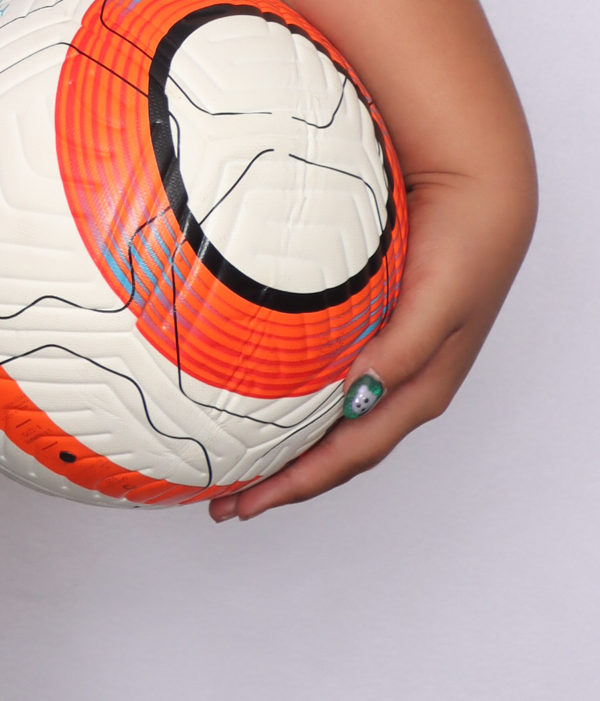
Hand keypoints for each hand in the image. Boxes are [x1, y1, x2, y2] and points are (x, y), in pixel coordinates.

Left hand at [207, 161, 533, 522]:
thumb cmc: (464, 246)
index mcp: (418, 390)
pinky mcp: (374, 334)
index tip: (245, 505)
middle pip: (335, 453)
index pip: (348, 454)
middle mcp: (400, 387)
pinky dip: (296, 405)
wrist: (476, 196)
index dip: (296, 484)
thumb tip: (357, 396)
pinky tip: (264, 399)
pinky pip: (330, 385)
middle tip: (224, 502)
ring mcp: (387, 364)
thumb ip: (403, 349)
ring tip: (236, 465)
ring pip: (331, 425)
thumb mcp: (438, 300)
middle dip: (283, 483)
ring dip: (287, 449)